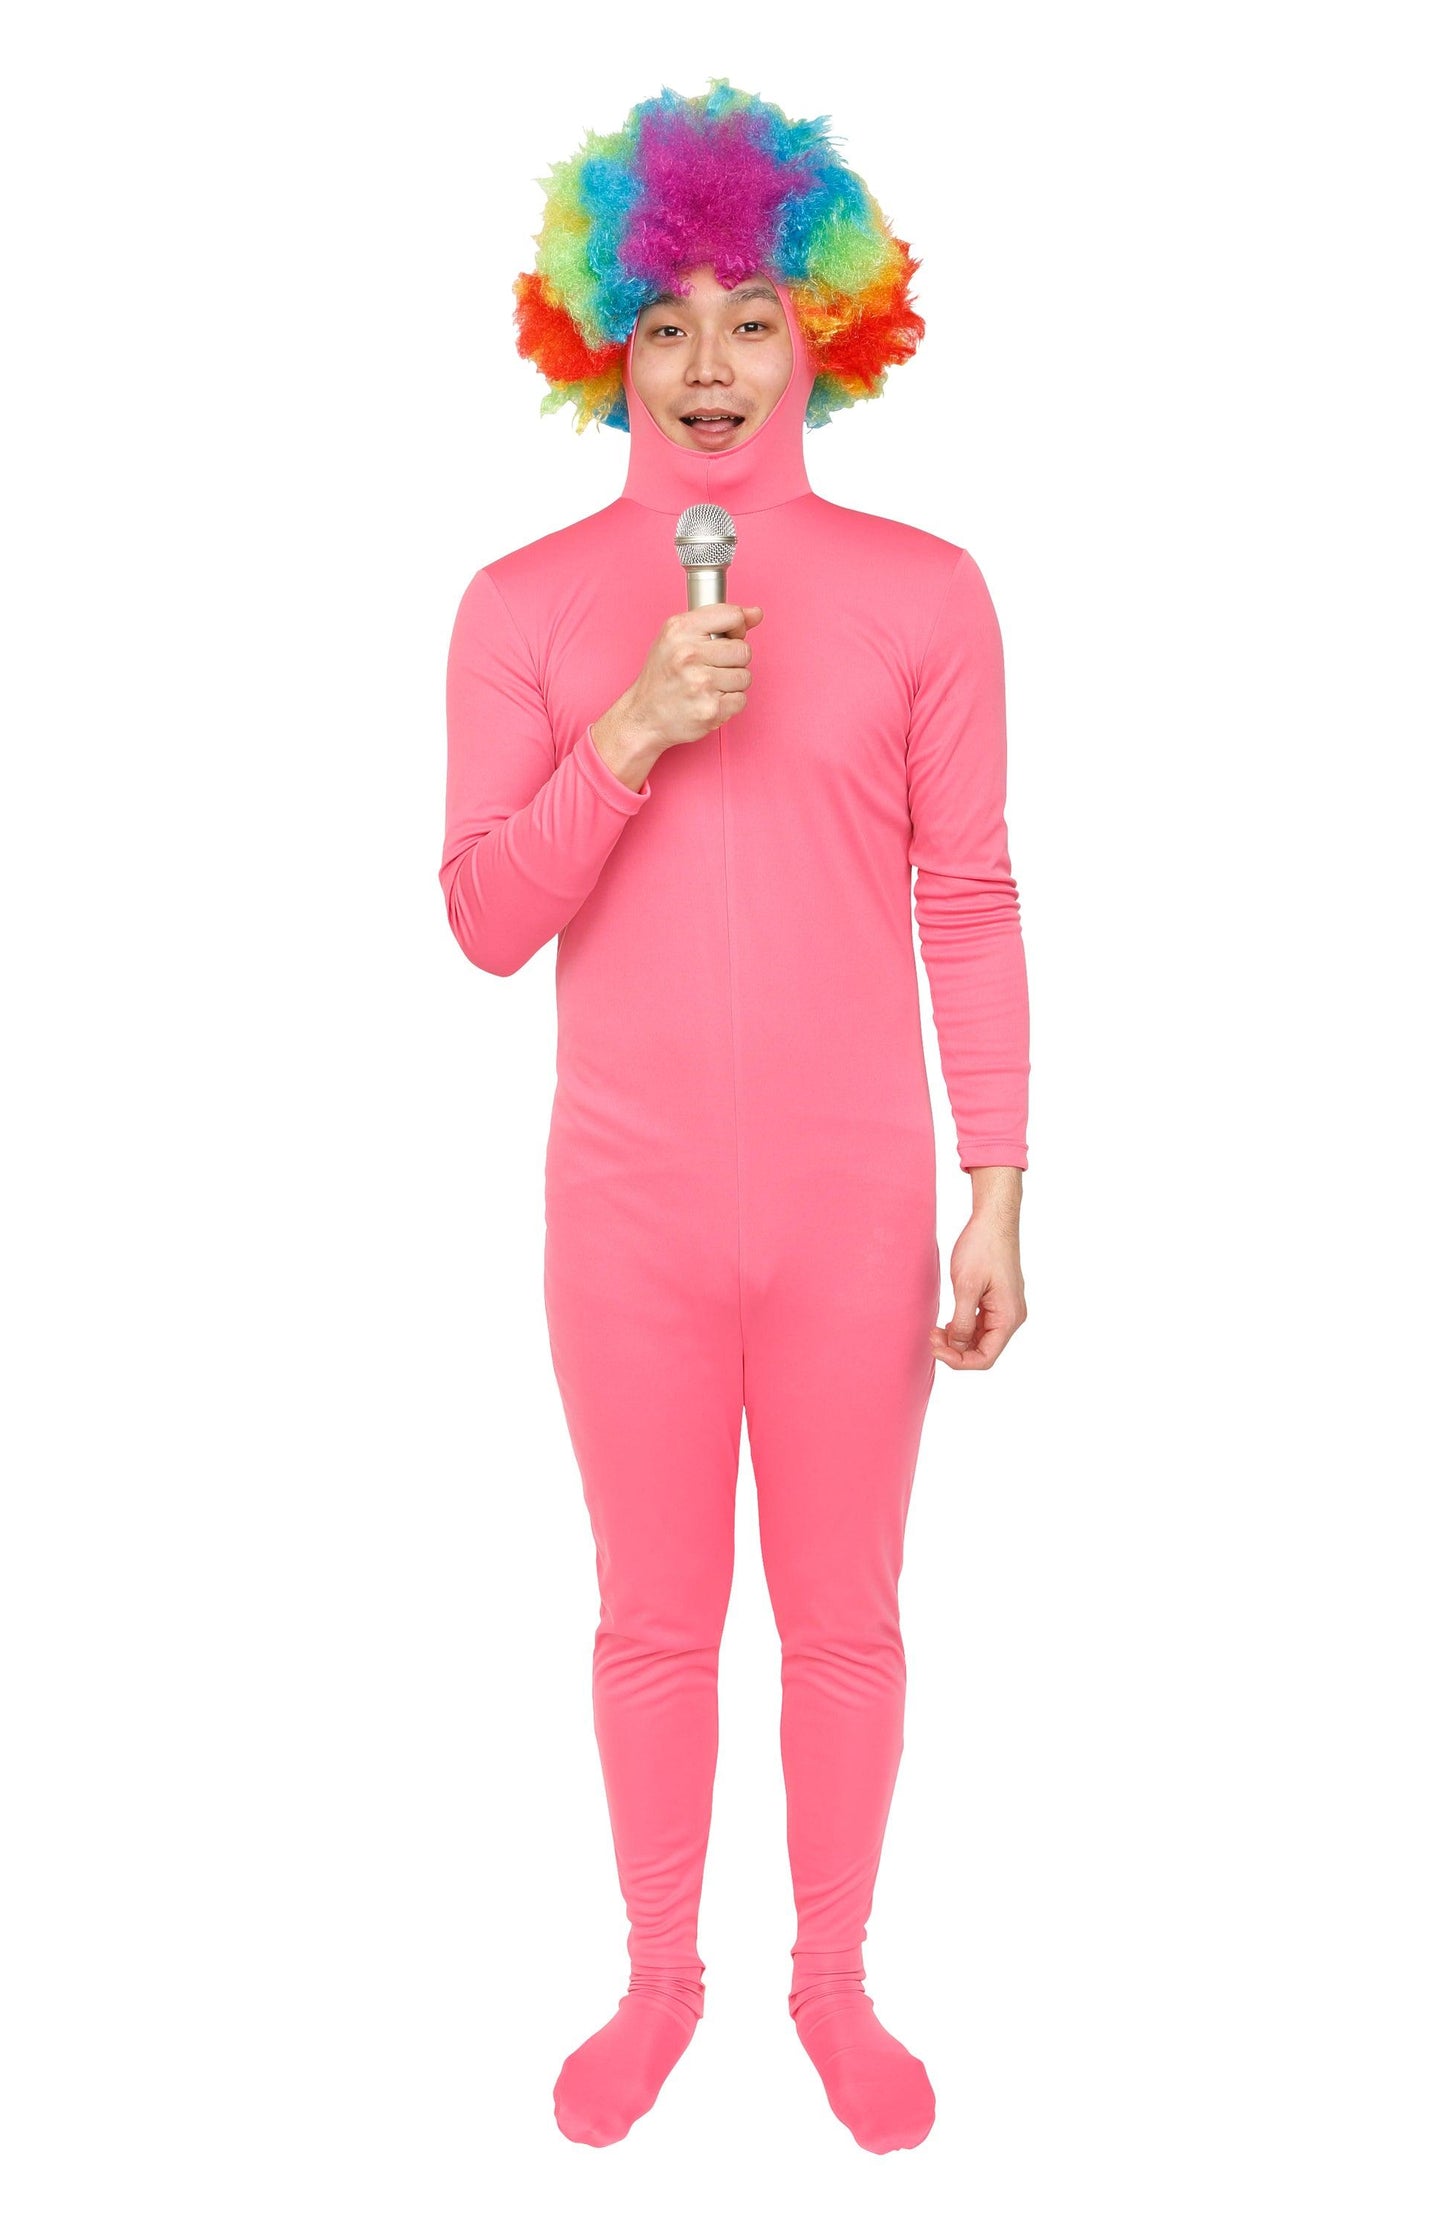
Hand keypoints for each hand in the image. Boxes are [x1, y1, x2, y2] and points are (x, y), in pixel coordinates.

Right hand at [596, 603, 763, 771]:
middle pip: (744, 650)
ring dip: (732, 684)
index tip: (729, 637)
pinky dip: (730, 703)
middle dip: (734, 660)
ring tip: (710, 686)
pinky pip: (741, 700)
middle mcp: (689, 654)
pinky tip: (710, 701)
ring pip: (745, 676)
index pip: (733, 616)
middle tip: (712, 668)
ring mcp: (701, 683)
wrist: (644, 716)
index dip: (737, 627)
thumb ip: (717, 620)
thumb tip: (756, 613)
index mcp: (680, 630)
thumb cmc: (662, 676)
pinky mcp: (711, 709)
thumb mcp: (678, 636)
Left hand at [930, 1196, 1026, 1371]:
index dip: (958, 1361)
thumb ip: (963, 1321)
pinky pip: (982, 1324)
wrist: (993, 1220)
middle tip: (931, 1336)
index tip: (935, 1348)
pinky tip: (948, 1321)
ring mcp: (1006, 1309)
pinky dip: (964, 1327)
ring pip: (981, 1339)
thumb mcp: (966, 1286)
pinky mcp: (998, 1300)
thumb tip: (958, 1346)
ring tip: (935, 1328)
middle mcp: (1012, 1317)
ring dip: (958, 1339)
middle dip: (955, 1350)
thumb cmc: (982, 1247)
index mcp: (1009, 1317)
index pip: (985, 1358)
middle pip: (983, 1351)